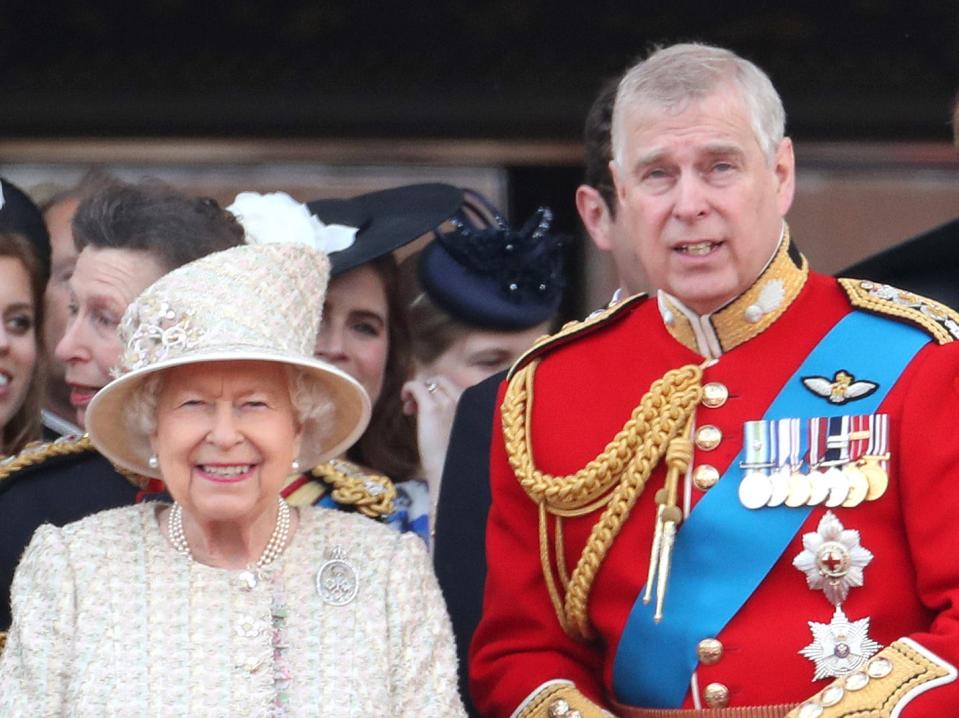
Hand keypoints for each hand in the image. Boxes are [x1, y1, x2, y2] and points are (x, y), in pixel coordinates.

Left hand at [401, 374, 462, 496]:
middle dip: (428, 389)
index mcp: (474, 406)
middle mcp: (463, 399)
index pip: (454, 387)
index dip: (439, 393)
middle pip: (442, 380)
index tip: (429, 408)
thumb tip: (439, 413)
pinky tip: (404, 403)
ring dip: (417, 392)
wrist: (451, 474)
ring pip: (429, 383)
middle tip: (416, 407)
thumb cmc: (456, 462)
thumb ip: (455, 420)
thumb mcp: (462, 436)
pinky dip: (408, 389)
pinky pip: (416, 386)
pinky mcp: (431, 408)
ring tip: (409, 409)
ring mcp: (448, 402)